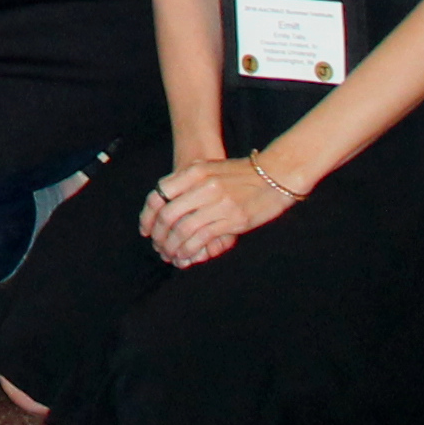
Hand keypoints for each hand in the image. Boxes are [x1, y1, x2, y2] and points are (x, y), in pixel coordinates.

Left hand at [141, 154, 293, 266]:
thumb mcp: (212, 168)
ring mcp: (218, 203)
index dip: (148, 216)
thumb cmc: (244, 172)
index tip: (146, 230)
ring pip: (184, 230)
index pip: (160, 194)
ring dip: (173, 246)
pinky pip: (203, 238)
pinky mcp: (232, 220)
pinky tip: (186, 256)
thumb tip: (167, 201)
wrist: (278, 174)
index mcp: (195, 171)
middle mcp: (203, 186)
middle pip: (168, 215)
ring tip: (169, 255)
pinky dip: (190, 250)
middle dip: (159, 235)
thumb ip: (189, 181)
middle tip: (158, 247)